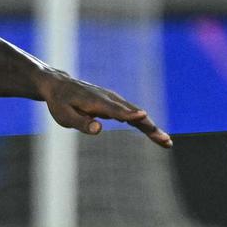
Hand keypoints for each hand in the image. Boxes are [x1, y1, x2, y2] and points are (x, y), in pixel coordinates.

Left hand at [43, 74, 171, 147]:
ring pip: (136, 114)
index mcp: (96, 101)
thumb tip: (98, 129)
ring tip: (166, 142)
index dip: (128, 114)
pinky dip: (145, 124)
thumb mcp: (63, 115)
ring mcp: (114, 100)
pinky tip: (156, 135)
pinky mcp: (115, 104)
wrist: (59, 85)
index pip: (114, 109)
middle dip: (149, 126)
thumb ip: (80, 122)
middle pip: (132, 113)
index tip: (143, 116)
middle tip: (165, 140)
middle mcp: (109, 99)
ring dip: (152, 127)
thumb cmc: (60, 103)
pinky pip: (133, 114)